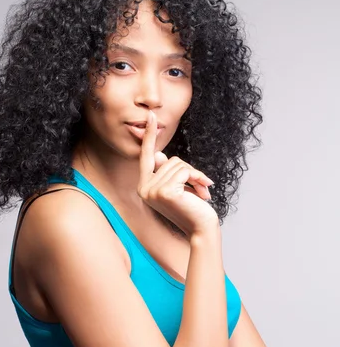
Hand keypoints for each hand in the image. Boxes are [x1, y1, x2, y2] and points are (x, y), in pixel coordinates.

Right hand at [138, 111, 218, 238]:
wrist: (201, 229)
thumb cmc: (191, 208)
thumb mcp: (177, 187)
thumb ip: (167, 171)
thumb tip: (159, 155)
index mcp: (144, 186)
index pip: (146, 157)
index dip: (149, 136)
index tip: (151, 116)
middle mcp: (144, 188)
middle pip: (169, 159)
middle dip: (189, 171)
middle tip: (199, 188)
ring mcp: (153, 191)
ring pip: (179, 165)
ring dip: (195, 176)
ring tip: (201, 193)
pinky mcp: (165, 192)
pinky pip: (184, 171)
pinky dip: (197, 179)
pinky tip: (201, 194)